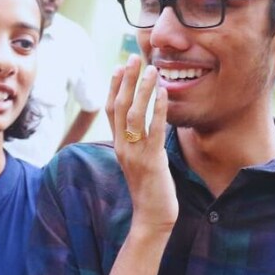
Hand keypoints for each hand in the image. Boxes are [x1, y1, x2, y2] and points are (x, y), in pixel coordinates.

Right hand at [105, 55, 178, 233]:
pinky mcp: (151, 161)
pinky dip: (158, 110)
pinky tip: (164, 94)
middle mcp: (122, 147)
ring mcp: (135, 154)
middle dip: (126, 80)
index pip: (111, 110)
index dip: (114, 87)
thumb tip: (146, 123)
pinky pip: (154, 131)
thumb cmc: (150, 189)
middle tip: (134, 57)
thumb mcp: (141, 161)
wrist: (152, 217)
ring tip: (151, 69)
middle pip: (118, 107)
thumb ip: (140, 142)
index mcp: (119, 146)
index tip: (120, 66)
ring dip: (142, 90)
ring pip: (133, 115)